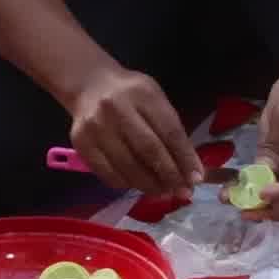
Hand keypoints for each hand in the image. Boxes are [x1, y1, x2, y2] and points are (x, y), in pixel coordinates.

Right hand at [63, 64, 202, 196]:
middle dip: (169, 175)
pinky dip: (126, 184)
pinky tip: (138, 186)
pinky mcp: (81, 143)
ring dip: (149, 184)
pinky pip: (107, 172)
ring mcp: (96, 127)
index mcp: (143, 94)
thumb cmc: (131, 95)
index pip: (169, 131)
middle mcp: (116, 109)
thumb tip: (190, 169)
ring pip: (127, 165)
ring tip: (163, 192)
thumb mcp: (156, 101)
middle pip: (148, 150)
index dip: (185, 158)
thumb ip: (172, 131)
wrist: (89, 85)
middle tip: (182, 192)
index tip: (196, 179)